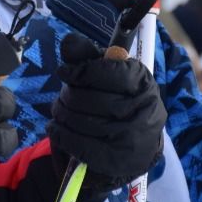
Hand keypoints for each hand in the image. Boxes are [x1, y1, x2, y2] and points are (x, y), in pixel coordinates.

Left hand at [48, 34, 165, 189]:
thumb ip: (88, 59)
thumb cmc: (115, 107)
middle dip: (68, 96)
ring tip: (60, 112)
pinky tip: (56, 128)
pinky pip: (77, 142)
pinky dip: (60, 133)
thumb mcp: (106, 80)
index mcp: (145, 84)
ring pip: (80, 119)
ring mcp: (132, 137)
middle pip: (91, 97)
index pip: (111, 71)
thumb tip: (68, 41)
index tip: (65, 72)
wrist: (129, 153)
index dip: (82, 70)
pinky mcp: (116, 160)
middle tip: (63, 98)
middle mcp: (144, 110)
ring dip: (61, 114)